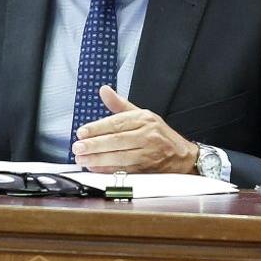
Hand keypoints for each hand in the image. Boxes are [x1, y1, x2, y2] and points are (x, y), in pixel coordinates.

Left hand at [72, 86, 198, 173]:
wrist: (182, 156)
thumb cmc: (160, 135)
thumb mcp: (143, 115)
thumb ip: (120, 105)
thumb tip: (104, 91)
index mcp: (145, 119)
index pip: (117, 123)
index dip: (97, 128)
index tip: (81, 132)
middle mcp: (148, 135)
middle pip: (117, 140)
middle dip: (94, 145)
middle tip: (77, 147)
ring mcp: (148, 153)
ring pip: (119, 156)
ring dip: (98, 159)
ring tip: (81, 158)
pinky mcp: (147, 169)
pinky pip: (124, 169)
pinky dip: (108, 170)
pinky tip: (95, 168)